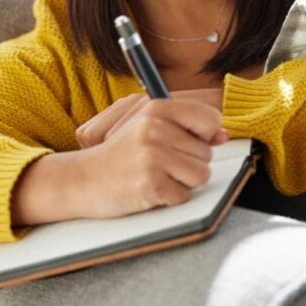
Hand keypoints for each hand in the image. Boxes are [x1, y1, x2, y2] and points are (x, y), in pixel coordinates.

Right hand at [75, 96, 226, 218]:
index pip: (209, 118)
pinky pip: (184, 195)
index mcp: (155, 107)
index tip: (188, 141)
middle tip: (158, 163)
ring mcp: (152, 156)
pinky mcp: (150, 183)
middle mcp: (154, 127)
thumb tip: (222, 135)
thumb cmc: (121, 155)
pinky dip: (170, 198)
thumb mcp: (150, 128)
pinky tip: (150, 189)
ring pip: (201, 175)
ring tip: (156, 175)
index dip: (205, 135)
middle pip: (207, 153)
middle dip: (188, 163)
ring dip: (182, 182)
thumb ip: (187, 128)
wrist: (82, 179)